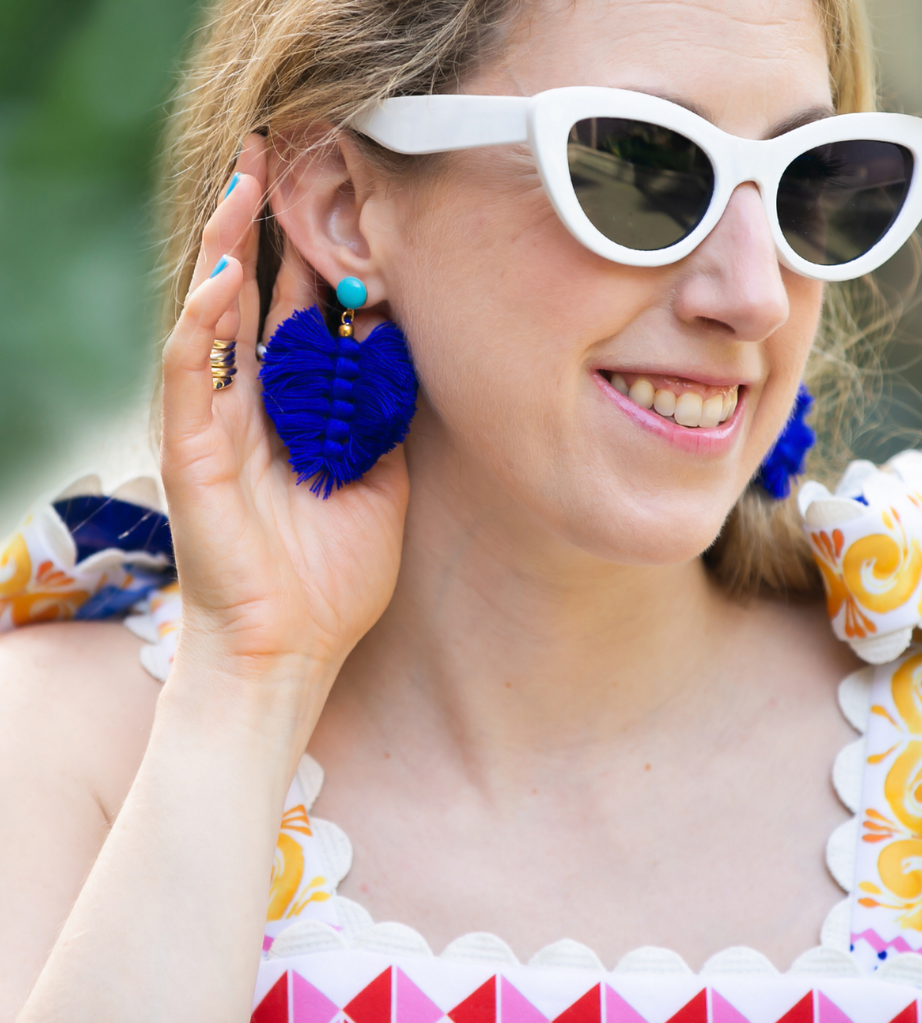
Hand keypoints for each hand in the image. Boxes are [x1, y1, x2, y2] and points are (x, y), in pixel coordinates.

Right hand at [159, 135, 408, 742]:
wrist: (294, 648)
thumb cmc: (334, 577)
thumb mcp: (383, 486)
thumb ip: (388, 426)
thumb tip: (411, 370)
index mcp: (296, 414)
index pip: (300, 319)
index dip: (317, 263)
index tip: (344, 205)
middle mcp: (253, 408)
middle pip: (253, 300)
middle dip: (263, 229)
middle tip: (275, 156)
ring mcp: (218, 426)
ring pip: (215, 319)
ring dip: (227, 250)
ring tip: (243, 183)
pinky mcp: (192, 452)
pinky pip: (192, 374)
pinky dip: (204, 322)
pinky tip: (225, 274)